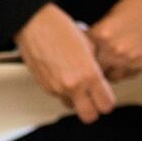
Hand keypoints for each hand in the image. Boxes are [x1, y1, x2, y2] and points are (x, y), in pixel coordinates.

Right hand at [17, 2, 114, 122]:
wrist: (34, 23)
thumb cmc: (60, 29)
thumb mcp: (89, 45)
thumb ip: (97, 66)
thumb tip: (100, 77)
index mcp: (89, 75)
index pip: (106, 105)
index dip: (107, 101)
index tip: (106, 96)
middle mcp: (73, 86)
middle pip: (89, 116)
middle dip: (93, 109)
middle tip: (93, 98)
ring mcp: (57, 88)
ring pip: (72, 106)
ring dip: (76, 100)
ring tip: (75, 82)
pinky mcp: (44, 87)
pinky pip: (58, 96)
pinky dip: (62, 90)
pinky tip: (62, 73)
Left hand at [88, 0, 141, 79]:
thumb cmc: (137, 5)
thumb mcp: (110, 17)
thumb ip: (97, 35)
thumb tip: (87, 47)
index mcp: (102, 34)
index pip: (83, 54)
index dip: (82, 55)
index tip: (82, 54)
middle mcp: (115, 50)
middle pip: (95, 69)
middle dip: (94, 66)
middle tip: (94, 63)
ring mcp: (131, 59)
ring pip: (112, 77)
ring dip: (109, 72)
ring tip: (109, 64)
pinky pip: (128, 75)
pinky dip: (123, 72)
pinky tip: (123, 63)